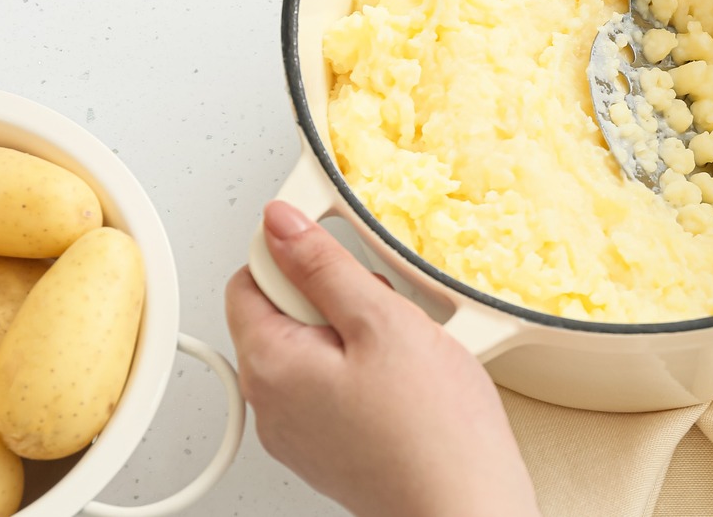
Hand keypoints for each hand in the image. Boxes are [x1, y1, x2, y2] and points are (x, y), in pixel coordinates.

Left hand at [225, 202, 539, 516]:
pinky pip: (332, 386)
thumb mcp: (383, 322)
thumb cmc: (432, 431)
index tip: (340, 257)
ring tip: (403, 353)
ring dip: (356, 334)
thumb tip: (282, 223)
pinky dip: (365, 371)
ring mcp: (298, 431)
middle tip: (385, 315)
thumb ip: (325, 266)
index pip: (248, 277)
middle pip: (282, 313)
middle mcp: (271, 403)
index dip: (296, 255)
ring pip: (313, 348)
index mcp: (270, 364)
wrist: (463, 505)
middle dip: (334, 297)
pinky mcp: (328, 448)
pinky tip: (405, 382)